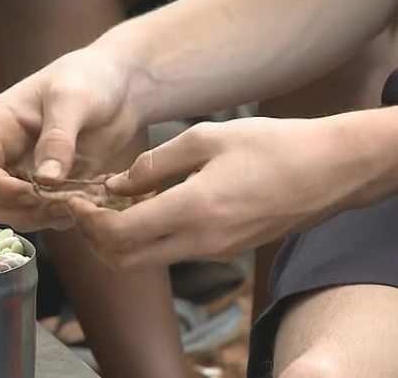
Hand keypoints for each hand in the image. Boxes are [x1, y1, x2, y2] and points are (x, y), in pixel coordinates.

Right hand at [0, 48, 144, 231]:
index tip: (35, 192)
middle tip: (57, 202)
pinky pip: (47, 214)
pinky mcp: (53, 186)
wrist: (122, 82)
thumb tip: (45, 181)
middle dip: (19, 209)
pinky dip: (63, 216)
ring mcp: (29, 172)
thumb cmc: (91, 78)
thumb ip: (57, 139)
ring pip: (16, 213)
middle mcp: (7, 154)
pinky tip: (88, 200)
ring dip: (43, 217)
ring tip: (77, 202)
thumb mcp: (72, 100)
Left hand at [67, 116, 369, 269]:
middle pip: (123, 260)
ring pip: (145, 260)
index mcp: (193, 210)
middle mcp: (199, 242)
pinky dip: (144, 236)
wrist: (327, 172)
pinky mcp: (220, 251)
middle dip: (93, 238)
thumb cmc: (271, 146)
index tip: (73, 200)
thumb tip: (116, 185)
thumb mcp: (206, 138)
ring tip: (108, 203)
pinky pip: (169, 251)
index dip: (86, 221)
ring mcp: (211, 252)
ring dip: (117, 239)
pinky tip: (143, 206)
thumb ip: (154, 164)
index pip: (118, 234)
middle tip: (83, 208)